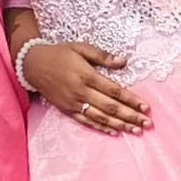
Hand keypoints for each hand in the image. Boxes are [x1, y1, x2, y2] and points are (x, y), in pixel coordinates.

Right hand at [29, 39, 148, 134]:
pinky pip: (86, 122)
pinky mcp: (67, 110)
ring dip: (120, 125)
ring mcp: (73, 103)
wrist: (33, 65)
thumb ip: (103, 56)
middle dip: (131, 116)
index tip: (146, 107)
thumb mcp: (81, 48)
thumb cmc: (60, 54)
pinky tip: (115, 132)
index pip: (114, 91)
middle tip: (148, 123)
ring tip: (137, 130)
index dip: (131, 100)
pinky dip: (101, 128)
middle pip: (110, 107)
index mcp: (86, 76)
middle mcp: (81, 92)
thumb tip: (124, 61)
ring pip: (100, 117)